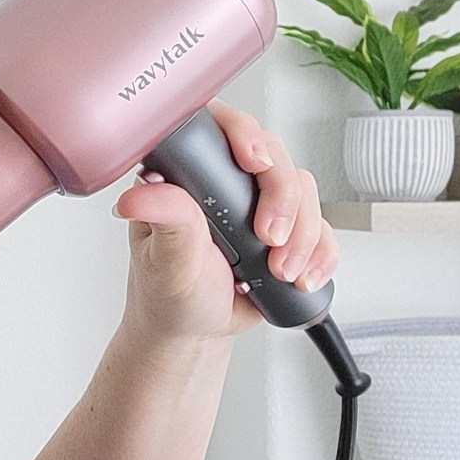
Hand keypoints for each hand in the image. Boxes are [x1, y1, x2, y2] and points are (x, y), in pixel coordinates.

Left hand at [112, 99, 338, 343]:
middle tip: (269, 238)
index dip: (244, 134)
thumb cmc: (169, 291)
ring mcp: (259, 203)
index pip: (220, 129)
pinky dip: (322, 252)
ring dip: (304, 233)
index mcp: (188, 175)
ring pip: (304, 190)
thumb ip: (164, 219)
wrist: (194, 331)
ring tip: (280, 270)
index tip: (254, 161)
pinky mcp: (287, 229)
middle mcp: (226, 181)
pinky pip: (323, 226)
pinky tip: (304, 274)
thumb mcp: (164, 257)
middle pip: (274, 158)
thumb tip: (136, 195)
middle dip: (283, 199)